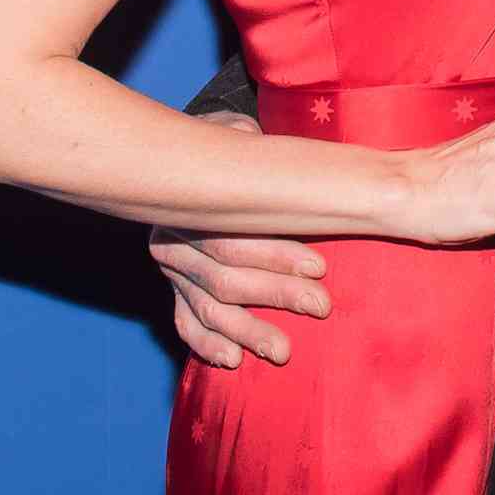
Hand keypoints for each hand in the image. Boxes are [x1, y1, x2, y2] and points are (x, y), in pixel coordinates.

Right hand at [154, 110, 328, 367]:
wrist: (188, 156)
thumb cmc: (228, 146)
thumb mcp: (234, 135)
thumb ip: (248, 144)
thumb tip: (265, 146)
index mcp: (189, 205)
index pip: (231, 239)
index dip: (276, 255)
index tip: (319, 267)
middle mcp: (173, 242)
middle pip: (224, 278)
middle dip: (277, 293)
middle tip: (321, 305)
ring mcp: (174, 271)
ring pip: (209, 308)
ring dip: (248, 330)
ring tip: (283, 351)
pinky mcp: (176, 290)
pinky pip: (186, 323)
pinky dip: (207, 343)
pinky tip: (232, 359)